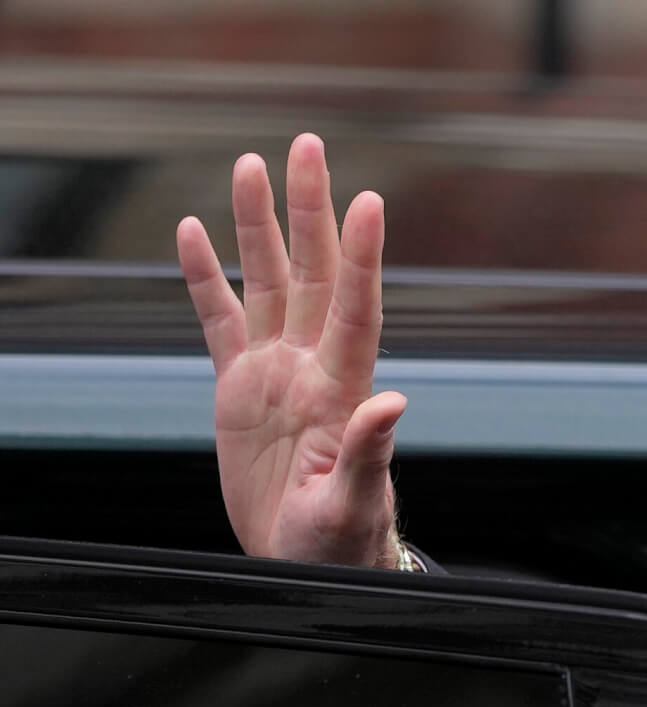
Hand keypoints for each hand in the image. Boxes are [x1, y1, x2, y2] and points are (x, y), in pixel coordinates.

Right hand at [177, 133, 407, 567]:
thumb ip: (369, 453)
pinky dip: (207, 277)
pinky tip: (195, 231)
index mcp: (343, 389)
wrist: (308, 561)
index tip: (370, 201)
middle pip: (314, 271)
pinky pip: (220, 320)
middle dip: (309, 209)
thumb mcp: (353, 504)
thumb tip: (392, 403)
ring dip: (259, 224)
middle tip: (306, 145)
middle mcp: (313, 365)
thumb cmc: (342, 541)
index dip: (362, 256)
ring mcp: (276, 371)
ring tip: (250, 164)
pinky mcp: (240, 388)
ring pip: (268, 281)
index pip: (357, 307)